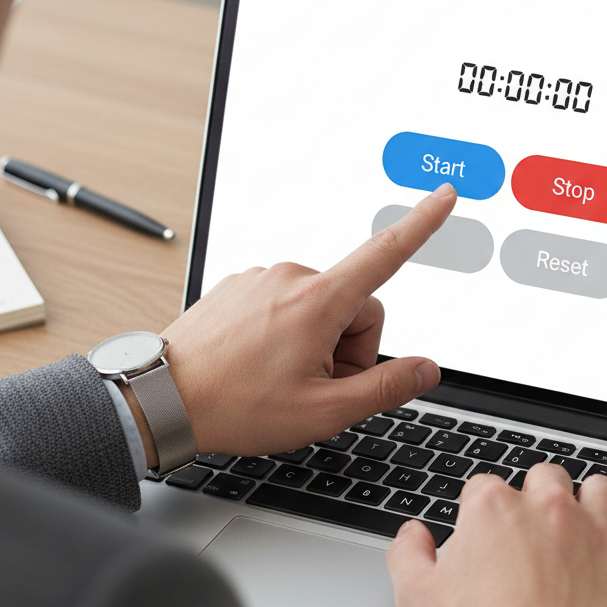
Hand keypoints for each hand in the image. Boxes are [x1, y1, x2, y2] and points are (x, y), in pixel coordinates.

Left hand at [138, 184, 456, 462]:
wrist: (161, 398)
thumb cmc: (238, 405)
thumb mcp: (323, 411)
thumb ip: (384, 388)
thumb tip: (426, 369)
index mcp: (318, 301)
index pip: (386, 253)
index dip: (423, 223)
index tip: (445, 196)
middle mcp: (292, 277)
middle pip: (355, 305)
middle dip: (349, 347)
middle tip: (316, 385)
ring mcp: (262, 277)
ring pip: (320, 307)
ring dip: (316, 341)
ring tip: (280, 376)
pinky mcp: (241, 284)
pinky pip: (285, 303)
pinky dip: (286, 331)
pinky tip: (259, 361)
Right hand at [386, 465, 606, 606]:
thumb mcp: (416, 598)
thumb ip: (406, 554)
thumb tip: (412, 533)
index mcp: (494, 508)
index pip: (484, 485)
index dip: (481, 509)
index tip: (483, 534)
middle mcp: (547, 507)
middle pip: (545, 474)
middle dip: (538, 494)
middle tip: (533, 527)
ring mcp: (594, 532)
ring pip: (602, 488)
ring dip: (594, 500)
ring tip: (586, 523)